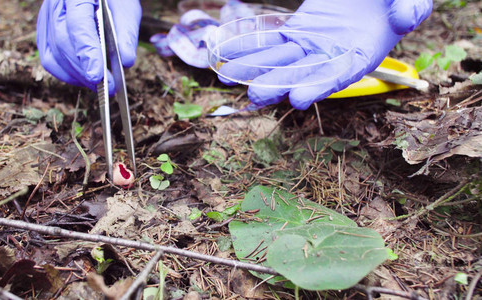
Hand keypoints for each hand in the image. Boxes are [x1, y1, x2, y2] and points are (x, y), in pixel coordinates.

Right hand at [36, 0, 140, 93]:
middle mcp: (55, 4)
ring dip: (77, 76)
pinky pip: (50, 58)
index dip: (87, 53)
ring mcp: (46, 18)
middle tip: (108, 87)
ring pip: (53, 54)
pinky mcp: (45, 31)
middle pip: (63, 43)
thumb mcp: (126, 7)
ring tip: (101, 86)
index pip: (78, 25)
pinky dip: (67, 73)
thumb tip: (126, 61)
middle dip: (85, 71)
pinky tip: (85, 79)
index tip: (97, 75)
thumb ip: (126, 32)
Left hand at [218, 0, 431, 109]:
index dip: (320, 87)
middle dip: (279, 84)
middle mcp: (332, 57)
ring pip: (279, 59)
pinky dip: (249, 45)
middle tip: (255, 95)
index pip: (340, 75)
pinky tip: (225, 51)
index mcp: (362, 57)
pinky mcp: (296, 32)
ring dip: (254, 68)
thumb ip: (411, 7)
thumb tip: (407, 18)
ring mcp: (311, 46)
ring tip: (227, 76)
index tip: (299, 99)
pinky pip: (270, 40)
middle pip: (303, 73)